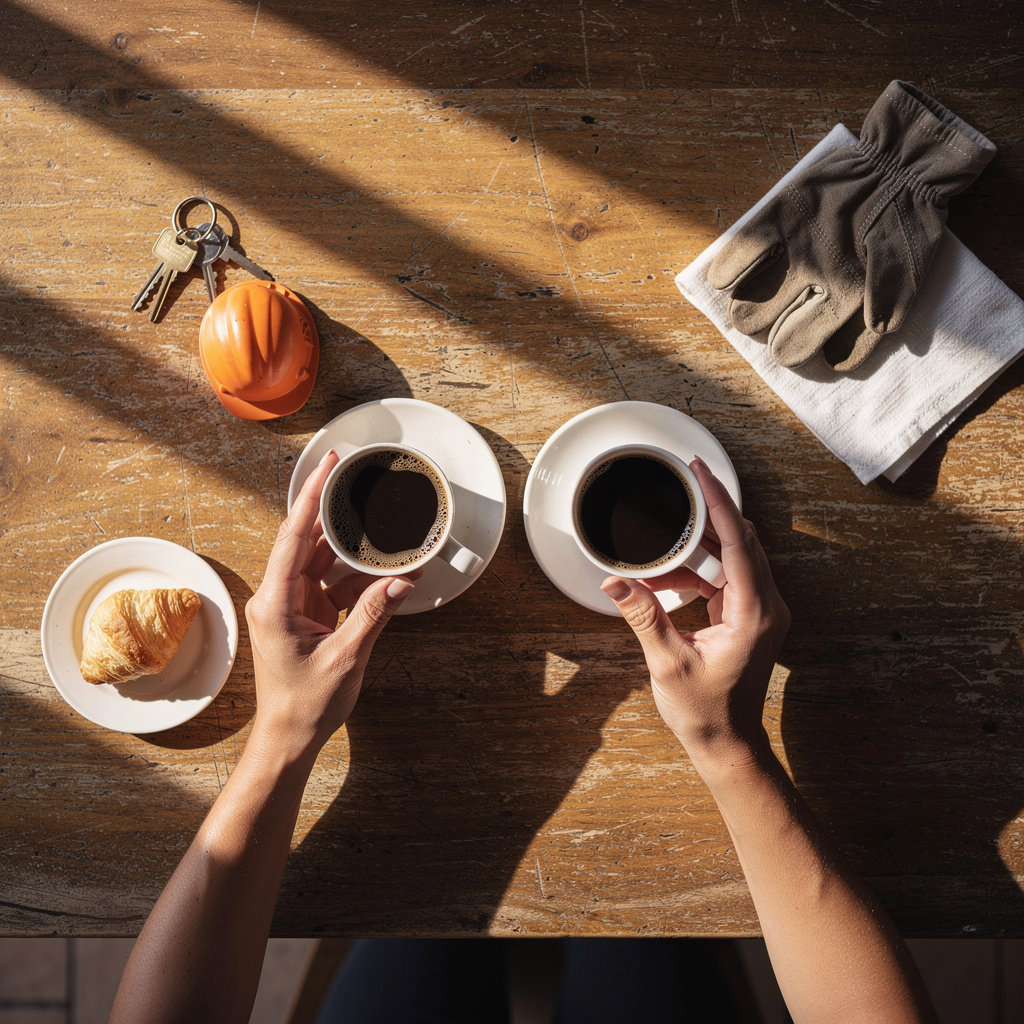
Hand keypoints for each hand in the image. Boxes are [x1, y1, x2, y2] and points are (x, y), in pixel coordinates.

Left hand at [244, 450, 414, 758]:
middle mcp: (277, 597)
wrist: (288, 738)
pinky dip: (356, 578)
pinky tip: (383, 572)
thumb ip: (375, 613)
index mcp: (276, 602)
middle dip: (332, 512)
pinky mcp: (304, 616)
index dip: (311, 497)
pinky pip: (331, 584)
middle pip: (306, 541)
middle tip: (355, 481)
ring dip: (352, 550)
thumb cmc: (305, 705)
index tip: (327, 467)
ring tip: (382, 531)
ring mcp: (290, 605)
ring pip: (322, 561)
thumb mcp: (346, 657)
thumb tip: (404, 580)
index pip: (293, 536)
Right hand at [601, 459, 789, 767]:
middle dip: (710, 511)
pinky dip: (698, 568)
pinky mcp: (749, 615)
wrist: (726, 741)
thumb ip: (643, 616)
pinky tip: (668, 573)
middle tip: (683, 484)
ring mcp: (761, 610)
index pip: (738, 542)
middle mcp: (766, 606)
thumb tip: (614, 582)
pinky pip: (727, 575)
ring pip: (733, 556)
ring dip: (699, 543)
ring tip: (664, 538)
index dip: (718, 502)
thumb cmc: (705, 710)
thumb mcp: (667, 662)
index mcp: (754, 614)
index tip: (700, 472)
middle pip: (741, 540)